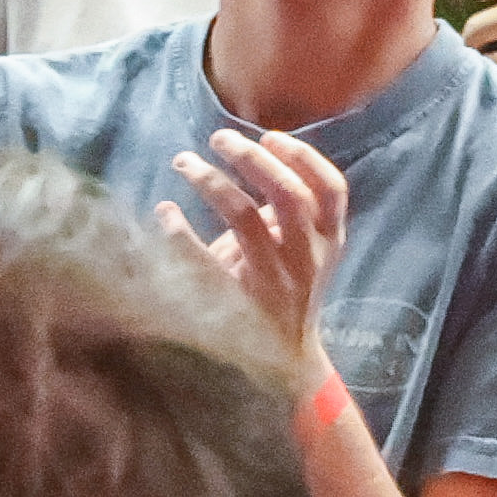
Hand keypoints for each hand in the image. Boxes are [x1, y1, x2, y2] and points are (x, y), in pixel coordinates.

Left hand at [162, 125, 348, 365]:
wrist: (284, 360)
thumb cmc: (287, 291)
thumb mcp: (302, 250)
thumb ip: (289, 210)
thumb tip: (254, 153)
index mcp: (329, 243)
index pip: (331, 190)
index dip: (302, 157)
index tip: (270, 136)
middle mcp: (307, 260)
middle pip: (288, 195)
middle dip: (252, 158)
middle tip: (219, 138)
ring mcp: (274, 282)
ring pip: (245, 218)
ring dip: (211, 181)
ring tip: (184, 161)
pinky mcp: (239, 303)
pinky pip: (204, 260)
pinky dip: (180, 231)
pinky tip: (165, 212)